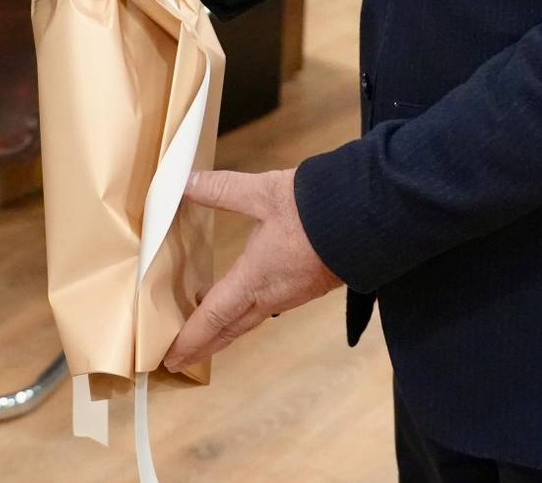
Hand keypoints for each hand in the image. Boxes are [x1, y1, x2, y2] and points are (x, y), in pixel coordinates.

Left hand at [162, 167, 340, 370]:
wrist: (371, 217)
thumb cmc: (316, 209)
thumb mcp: (264, 192)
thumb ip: (223, 189)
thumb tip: (186, 183)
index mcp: (255, 279)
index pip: (213, 317)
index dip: (190, 338)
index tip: (169, 357)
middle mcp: (272, 295)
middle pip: (230, 328)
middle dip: (204, 344)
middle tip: (180, 359)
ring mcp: (292, 293)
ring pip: (250, 318)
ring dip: (225, 327)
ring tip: (205, 326)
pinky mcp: (309, 285)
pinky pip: (268, 306)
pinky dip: (246, 310)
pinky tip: (242, 296)